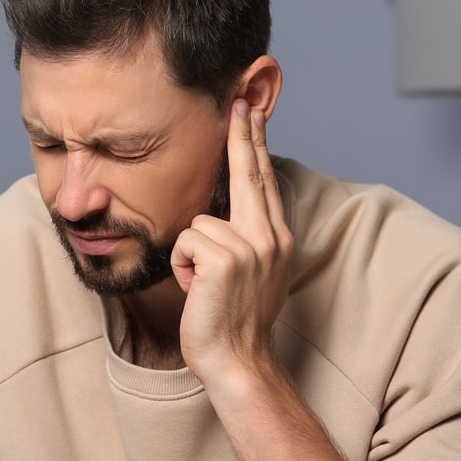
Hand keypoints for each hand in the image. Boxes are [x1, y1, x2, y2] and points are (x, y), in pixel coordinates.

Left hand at [172, 98, 293, 382]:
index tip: (250, 114)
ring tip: (203, 286)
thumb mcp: (250, 274)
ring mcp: (251, 247)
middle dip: (241, 135)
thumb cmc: (233, 322)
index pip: (264, 181)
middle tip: (238, 100)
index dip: (255, 145)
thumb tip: (225, 214)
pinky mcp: (224, 258)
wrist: (238, 360)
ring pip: (199, 223)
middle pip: (248, 173)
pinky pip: (186, 241)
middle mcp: (271, 238)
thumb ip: (245, 240)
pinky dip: (183, 267)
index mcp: (278, 240)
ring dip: (190, 255)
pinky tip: (197, 290)